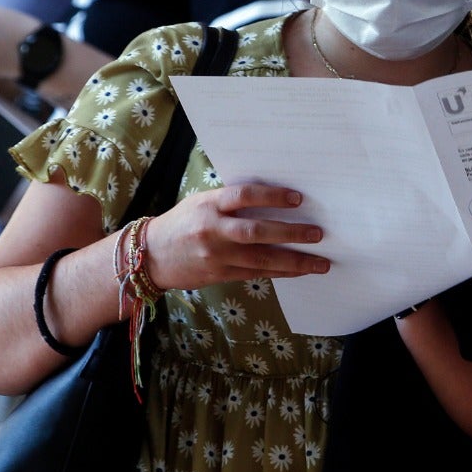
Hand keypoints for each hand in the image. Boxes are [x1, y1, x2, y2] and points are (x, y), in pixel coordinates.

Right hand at [144, 182, 330, 289]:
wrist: (151, 256)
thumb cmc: (182, 223)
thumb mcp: (202, 202)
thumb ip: (231, 202)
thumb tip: (273, 198)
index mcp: (209, 205)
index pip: (243, 196)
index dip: (272, 196)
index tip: (298, 198)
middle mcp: (213, 230)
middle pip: (257, 231)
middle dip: (291, 233)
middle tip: (318, 233)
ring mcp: (216, 256)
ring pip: (261, 258)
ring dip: (294, 261)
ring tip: (320, 262)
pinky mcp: (219, 275)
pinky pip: (256, 274)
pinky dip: (280, 272)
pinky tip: (299, 271)